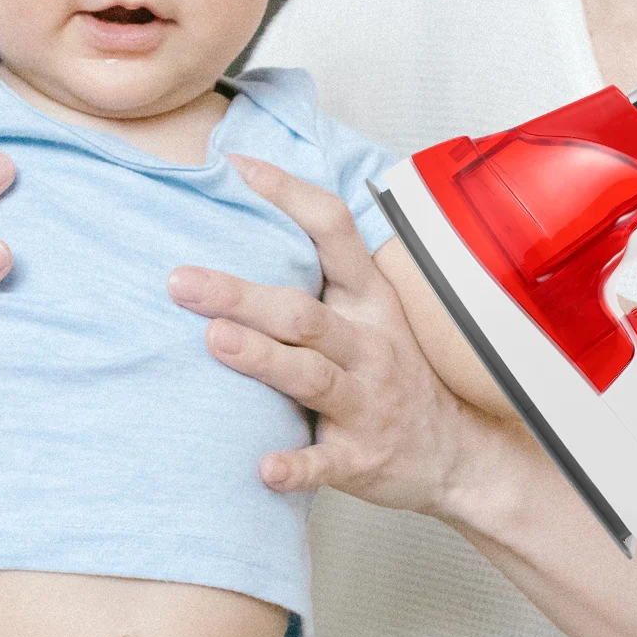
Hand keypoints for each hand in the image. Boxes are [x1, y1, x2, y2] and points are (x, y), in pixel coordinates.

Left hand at [166, 155, 495, 514]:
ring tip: (216, 341)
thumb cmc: (393, 374)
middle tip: (181, 282)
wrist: (455, 454)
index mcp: (370, 300)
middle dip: (241, 296)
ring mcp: (367, 403)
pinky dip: (295, 466)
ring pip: (311, 377)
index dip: (289, 194)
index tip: (236, 167)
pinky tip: (262, 469)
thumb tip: (253, 208)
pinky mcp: (361, 459)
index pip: (334, 230)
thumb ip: (325, 273)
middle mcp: (370, 346)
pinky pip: (325, 463)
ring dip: (264, 359)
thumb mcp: (373, 312)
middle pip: (303, 313)